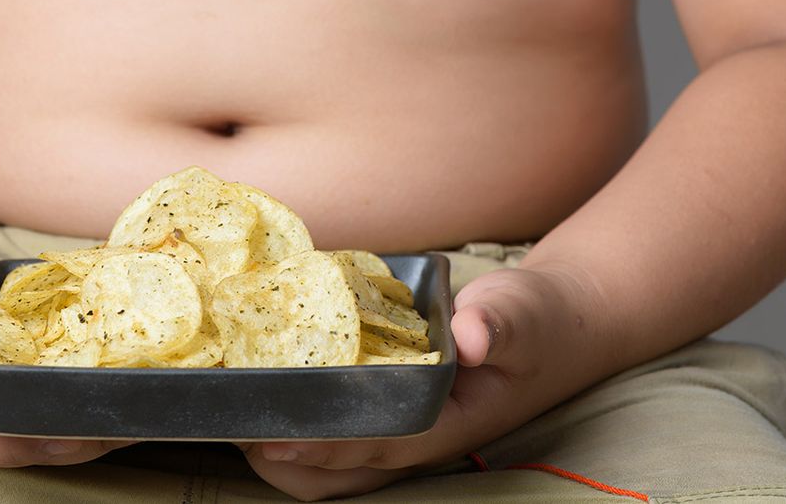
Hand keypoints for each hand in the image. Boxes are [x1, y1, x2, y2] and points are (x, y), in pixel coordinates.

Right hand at [0, 223, 130, 465]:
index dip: (34, 442)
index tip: (85, 432)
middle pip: (20, 438)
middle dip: (76, 436)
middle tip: (134, 420)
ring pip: (32, 410)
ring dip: (81, 412)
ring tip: (139, 404)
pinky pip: (33, 373)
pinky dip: (70, 372)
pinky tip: (112, 362)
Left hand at [240, 266, 594, 500]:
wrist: (553, 327)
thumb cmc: (538, 320)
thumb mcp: (524, 313)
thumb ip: (499, 323)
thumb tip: (471, 335)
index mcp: (449, 423)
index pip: (378, 444)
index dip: (325, 443)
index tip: (272, 434)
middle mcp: (419, 438)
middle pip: (341, 473)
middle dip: (285, 456)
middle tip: (231, 422)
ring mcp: (402, 433)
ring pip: (333, 469)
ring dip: (284, 451)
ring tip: (234, 415)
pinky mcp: (390, 416)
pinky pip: (337, 440)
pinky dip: (300, 429)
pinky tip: (267, 398)